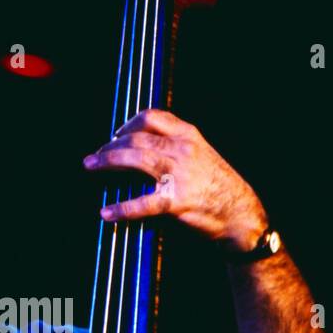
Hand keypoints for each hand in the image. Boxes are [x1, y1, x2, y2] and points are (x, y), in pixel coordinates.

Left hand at [83, 108, 267, 252]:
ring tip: (91, 166)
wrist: (241, 214)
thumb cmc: (219, 186)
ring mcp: (179, 175)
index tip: (116, 133)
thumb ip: (176, 146)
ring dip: (107, 161)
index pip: (151, 118)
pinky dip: (122, 209)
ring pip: (135, 159)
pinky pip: (142, 204)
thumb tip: (143, 146)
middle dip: (111, 145)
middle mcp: (183, 149)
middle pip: (136, 138)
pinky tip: (107, 213)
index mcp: (189, 135)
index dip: (128, 124)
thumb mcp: (202, 154)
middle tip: (96, 155)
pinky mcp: (176, 202)